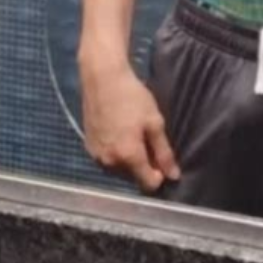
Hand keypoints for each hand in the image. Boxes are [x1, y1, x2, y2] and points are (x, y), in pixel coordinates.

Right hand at [79, 59, 180, 193]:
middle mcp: (110, 162)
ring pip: (119, 169)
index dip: (160, 175)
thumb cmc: (132, 97)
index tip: (163, 159)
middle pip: (132, 177)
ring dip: (128, 159)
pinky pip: (106, 158)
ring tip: (132, 133)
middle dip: (143, 166)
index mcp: (129, 156)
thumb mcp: (154, 122)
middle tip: (148, 140)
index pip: (148, 184)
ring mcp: (96, 155)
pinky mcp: (88, 146)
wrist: (102, 78)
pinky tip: (119, 132)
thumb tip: (173, 176)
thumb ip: (164, 152)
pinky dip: (115, 152)